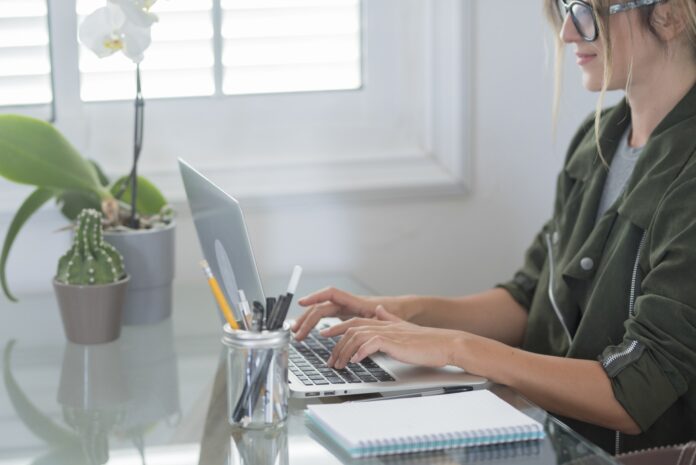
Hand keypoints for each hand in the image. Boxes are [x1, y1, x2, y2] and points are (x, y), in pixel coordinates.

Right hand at [292, 287, 390, 340]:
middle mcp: (348, 304)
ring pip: (321, 313)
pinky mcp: (346, 317)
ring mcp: (345, 310)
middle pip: (321, 307)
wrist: (403, 311)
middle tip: (296, 332)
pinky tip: (309, 332)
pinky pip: (326, 318)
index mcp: (356, 301)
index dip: (316, 297)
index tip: (302, 303)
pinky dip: (316, 324)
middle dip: (306, 319)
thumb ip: (382, 316)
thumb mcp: (389, 316)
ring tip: (297, 334)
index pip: (331, 294)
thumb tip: (377, 313)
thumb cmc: (397, 311)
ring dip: (307, 322)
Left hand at [324, 306, 458, 368]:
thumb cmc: (428, 341)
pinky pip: (372, 344)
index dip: (338, 327)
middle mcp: (384, 325)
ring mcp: (389, 333)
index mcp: (384, 322)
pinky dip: (361, 352)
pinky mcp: (395, 342)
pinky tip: (356, 361)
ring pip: (358, 336)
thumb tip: (380, 311)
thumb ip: (390, 319)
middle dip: (337, 344)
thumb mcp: (405, 328)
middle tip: (330, 360)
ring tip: (339, 365)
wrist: (447, 343)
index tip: (324, 336)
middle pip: (352, 328)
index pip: (355, 321)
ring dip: (345, 351)